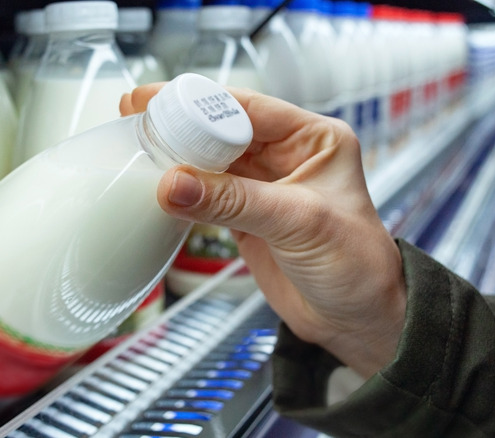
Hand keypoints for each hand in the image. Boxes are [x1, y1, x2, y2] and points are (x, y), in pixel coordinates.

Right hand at [120, 85, 406, 377]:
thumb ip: (235, 201)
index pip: (250, 109)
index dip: (201, 104)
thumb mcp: (299, 223)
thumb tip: (174, 183)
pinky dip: (181, 192)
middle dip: (181, 125)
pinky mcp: (245, 216)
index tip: (157, 102)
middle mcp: (288, 156)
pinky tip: (156, 186)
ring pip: (210, 161)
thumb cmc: (358, 266)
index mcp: (314, 139)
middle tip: (135, 119)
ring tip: (136, 148)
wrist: (356, 320)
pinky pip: (205, 195)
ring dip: (176, 158)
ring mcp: (264, 187)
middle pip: (223, 130)